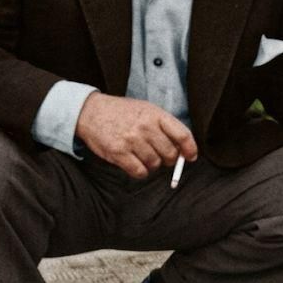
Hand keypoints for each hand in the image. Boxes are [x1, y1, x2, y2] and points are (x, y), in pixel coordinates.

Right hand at [76, 93, 196, 177]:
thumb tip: (182, 149)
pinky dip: (140, 171)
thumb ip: (164, 126)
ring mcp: (131, 140)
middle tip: (161, 156)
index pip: (182, 135)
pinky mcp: (118, 153)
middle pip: (170, 154)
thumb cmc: (122, 113)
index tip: (191, 156)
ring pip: (155, 164)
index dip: (190, 149)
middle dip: (169, 159)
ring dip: (152, 164)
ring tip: (143, 155)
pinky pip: (139, 172)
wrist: (91, 112)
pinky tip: (134, 162)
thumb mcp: (146, 110)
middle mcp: (145, 127)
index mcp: (155, 114)